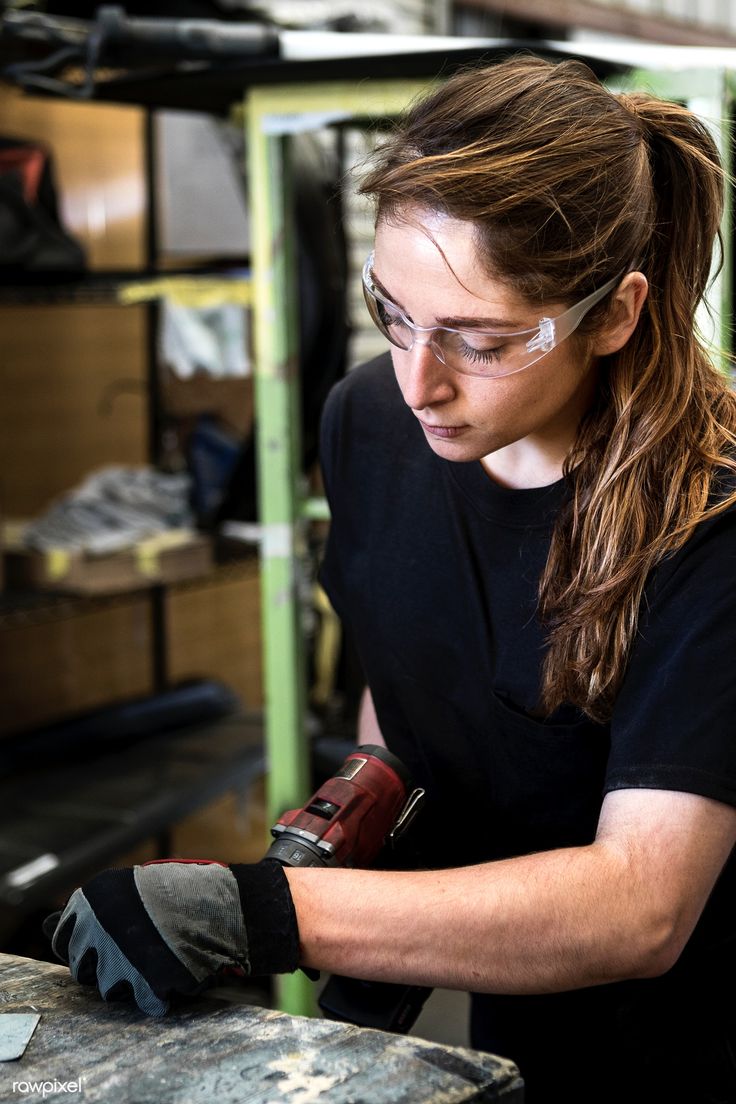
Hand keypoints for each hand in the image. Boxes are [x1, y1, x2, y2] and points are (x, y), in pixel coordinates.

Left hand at [43, 859, 298, 1015]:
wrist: (233, 904)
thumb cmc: (186, 892)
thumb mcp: (133, 887)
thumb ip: (94, 910)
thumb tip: (48, 926)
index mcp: (94, 897)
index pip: (63, 938)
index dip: (86, 945)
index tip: (106, 944)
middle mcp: (100, 925)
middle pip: (84, 968)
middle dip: (108, 965)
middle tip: (139, 952)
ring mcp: (123, 955)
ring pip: (111, 989)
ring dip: (134, 981)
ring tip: (162, 958)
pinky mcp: (149, 981)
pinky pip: (146, 1002)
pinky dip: (162, 994)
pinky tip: (179, 971)